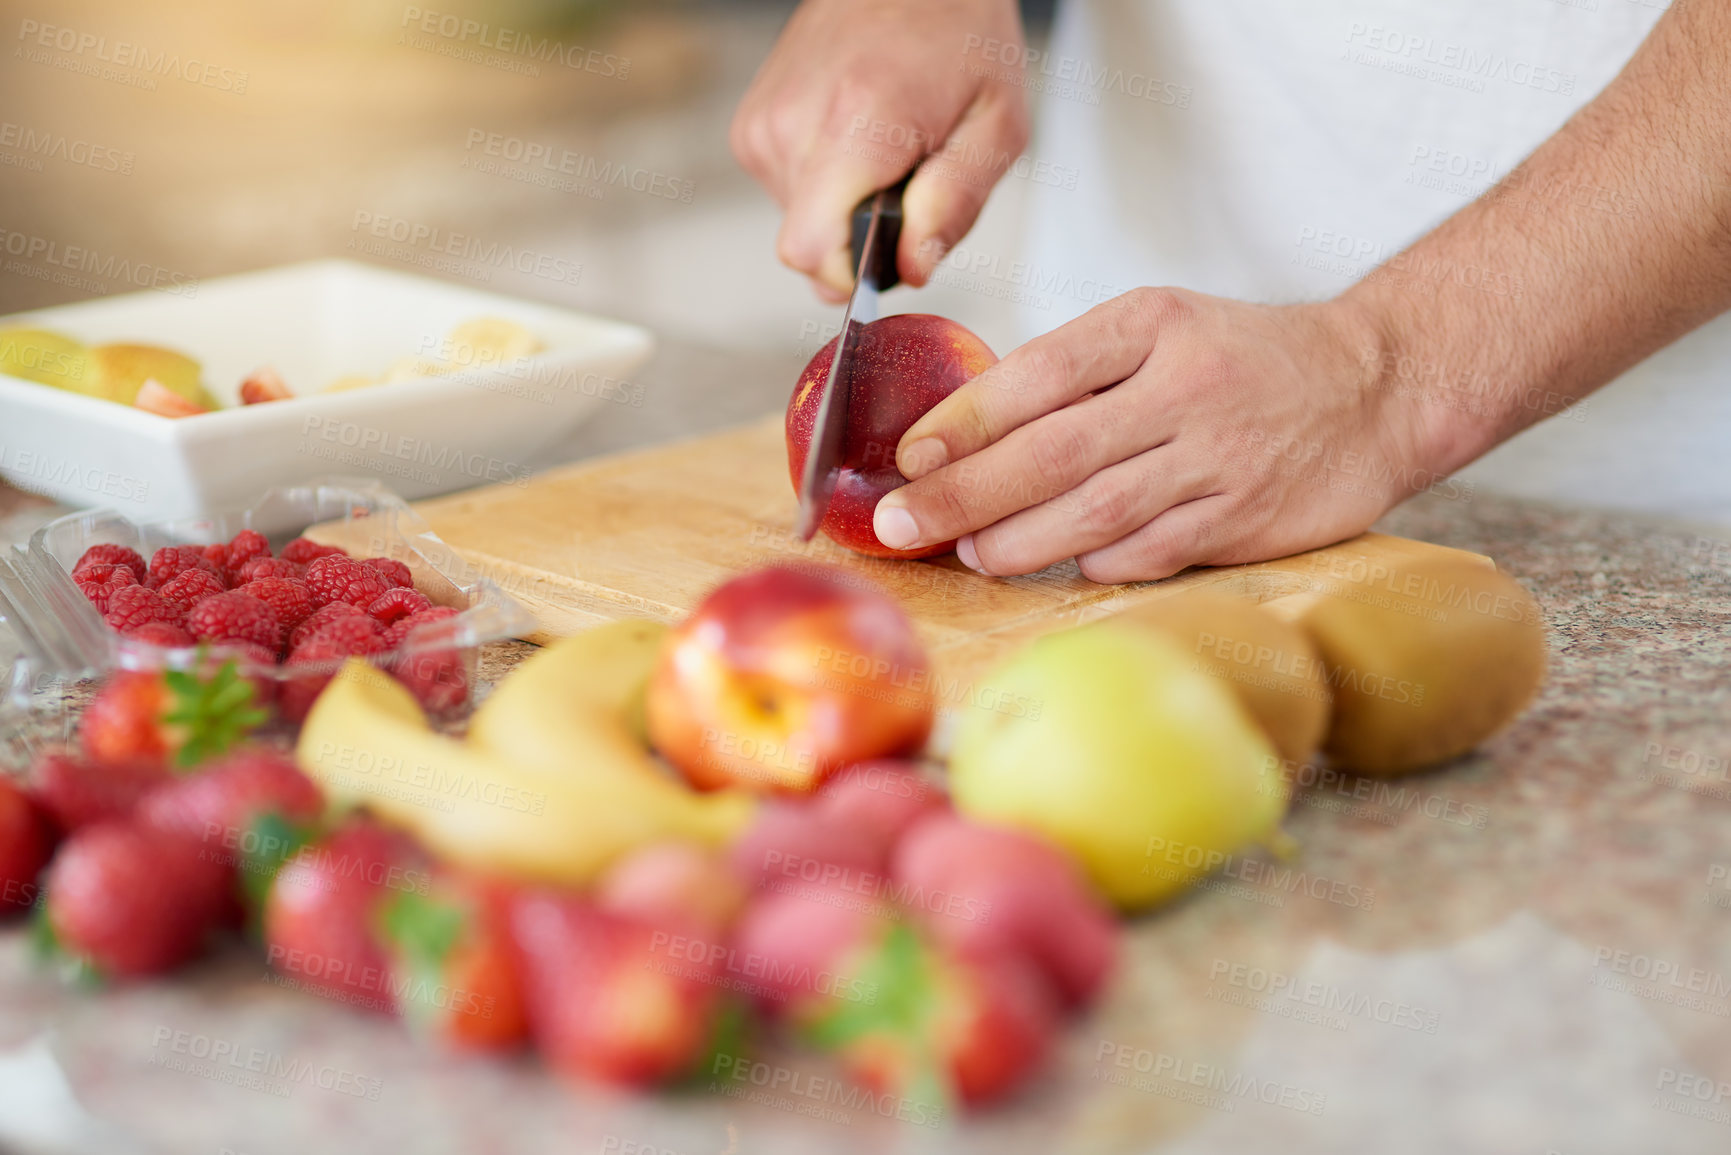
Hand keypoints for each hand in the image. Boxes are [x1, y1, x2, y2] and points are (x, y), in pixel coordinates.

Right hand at [730, 0, 1029, 300]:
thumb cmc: (958, 36)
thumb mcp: (996, 125)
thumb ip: (954, 205)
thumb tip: (910, 268)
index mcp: (854, 126)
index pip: (812, 251)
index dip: (853, 274)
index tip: (890, 251)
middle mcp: (793, 125)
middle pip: (810, 247)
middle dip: (863, 236)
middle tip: (909, 179)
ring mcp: (763, 125)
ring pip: (800, 223)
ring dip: (847, 207)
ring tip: (885, 150)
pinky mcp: (752, 126)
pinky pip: (789, 192)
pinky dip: (827, 183)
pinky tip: (857, 139)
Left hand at [870, 289, 1445, 582]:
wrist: (1374, 388)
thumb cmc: (1240, 360)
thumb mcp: (1160, 329)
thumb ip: (1075, 375)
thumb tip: (962, 437)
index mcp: (1150, 325)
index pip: (1037, 374)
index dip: (963, 421)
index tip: (909, 457)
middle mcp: (1184, 387)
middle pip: (1052, 453)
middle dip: (964, 495)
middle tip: (902, 524)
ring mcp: (1218, 458)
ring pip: (1093, 513)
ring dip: (1016, 542)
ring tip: (967, 553)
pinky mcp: (1244, 520)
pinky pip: (1146, 553)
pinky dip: (1092, 562)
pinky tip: (1058, 564)